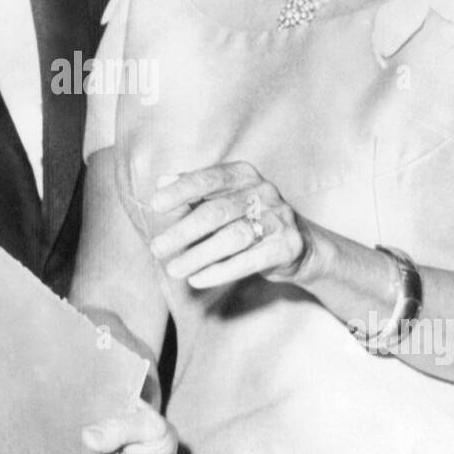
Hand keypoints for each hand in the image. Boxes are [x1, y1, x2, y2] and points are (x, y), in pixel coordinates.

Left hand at [148, 161, 320, 288]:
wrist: (298, 245)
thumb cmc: (248, 219)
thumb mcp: (221, 201)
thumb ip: (192, 193)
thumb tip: (161, 182)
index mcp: (243, 174)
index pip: (209, 178)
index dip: (181, 190)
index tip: (155, 205)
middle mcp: (264, 191)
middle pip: (217, 212)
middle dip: (183, 231)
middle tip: (157, 248)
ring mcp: (279, 218)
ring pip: (232, 238)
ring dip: (198, 256)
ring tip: (173, 270)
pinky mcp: (288, 245)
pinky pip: (250, 260)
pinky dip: (220, 271)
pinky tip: (198, 279)